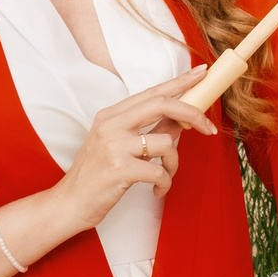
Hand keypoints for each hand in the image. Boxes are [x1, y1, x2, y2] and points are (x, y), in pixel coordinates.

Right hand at [51, 68, 220, 229]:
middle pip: (162, 104)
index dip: (180, 81)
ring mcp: (114, 146)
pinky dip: (165, 182)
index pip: (152, 91)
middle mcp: (111, 125)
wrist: (70, 203)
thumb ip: (148, 131)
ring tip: (165, 175)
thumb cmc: (96, 175)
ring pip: (166, 142)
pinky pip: (159, 171)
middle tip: (208, 129)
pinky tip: (158, 190)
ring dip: (173, 163)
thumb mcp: (119, 146)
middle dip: (192, 114)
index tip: (201, 73)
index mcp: (111, 115)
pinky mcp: (120, 170)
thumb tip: (181, 121)